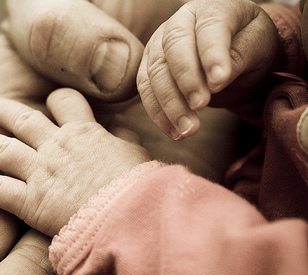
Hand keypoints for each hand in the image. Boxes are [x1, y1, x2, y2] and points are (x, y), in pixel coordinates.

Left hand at [0, 88, 150, 235]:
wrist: (129, 214)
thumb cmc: (138, 187)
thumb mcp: (136, 156)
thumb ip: (123, 141)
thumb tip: (123, 133)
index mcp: (84, 132)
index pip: (64, 102)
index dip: (55, 100)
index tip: (49, 102)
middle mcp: (56, 146)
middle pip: (22, 120)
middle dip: (3, 111)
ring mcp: (40, 172)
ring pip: (1, 150)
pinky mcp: (30, 201)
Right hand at [137, 0, 279, 139]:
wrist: (231, 57)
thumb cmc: (249, 46)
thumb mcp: (258, 46)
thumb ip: (240, 57)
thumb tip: (215, 82)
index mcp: (212, 7)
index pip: (209, 27)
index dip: (212, 54)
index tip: (219, 82)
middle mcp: (180, 21)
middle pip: (173, 47)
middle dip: (186, 79)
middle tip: (201, 106)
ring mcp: (159, 44)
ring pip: (155, 72)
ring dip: (170, 104)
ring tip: (188, 130)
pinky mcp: (149, 68)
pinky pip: (146, 90)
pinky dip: (158, 113)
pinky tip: (174, 131)